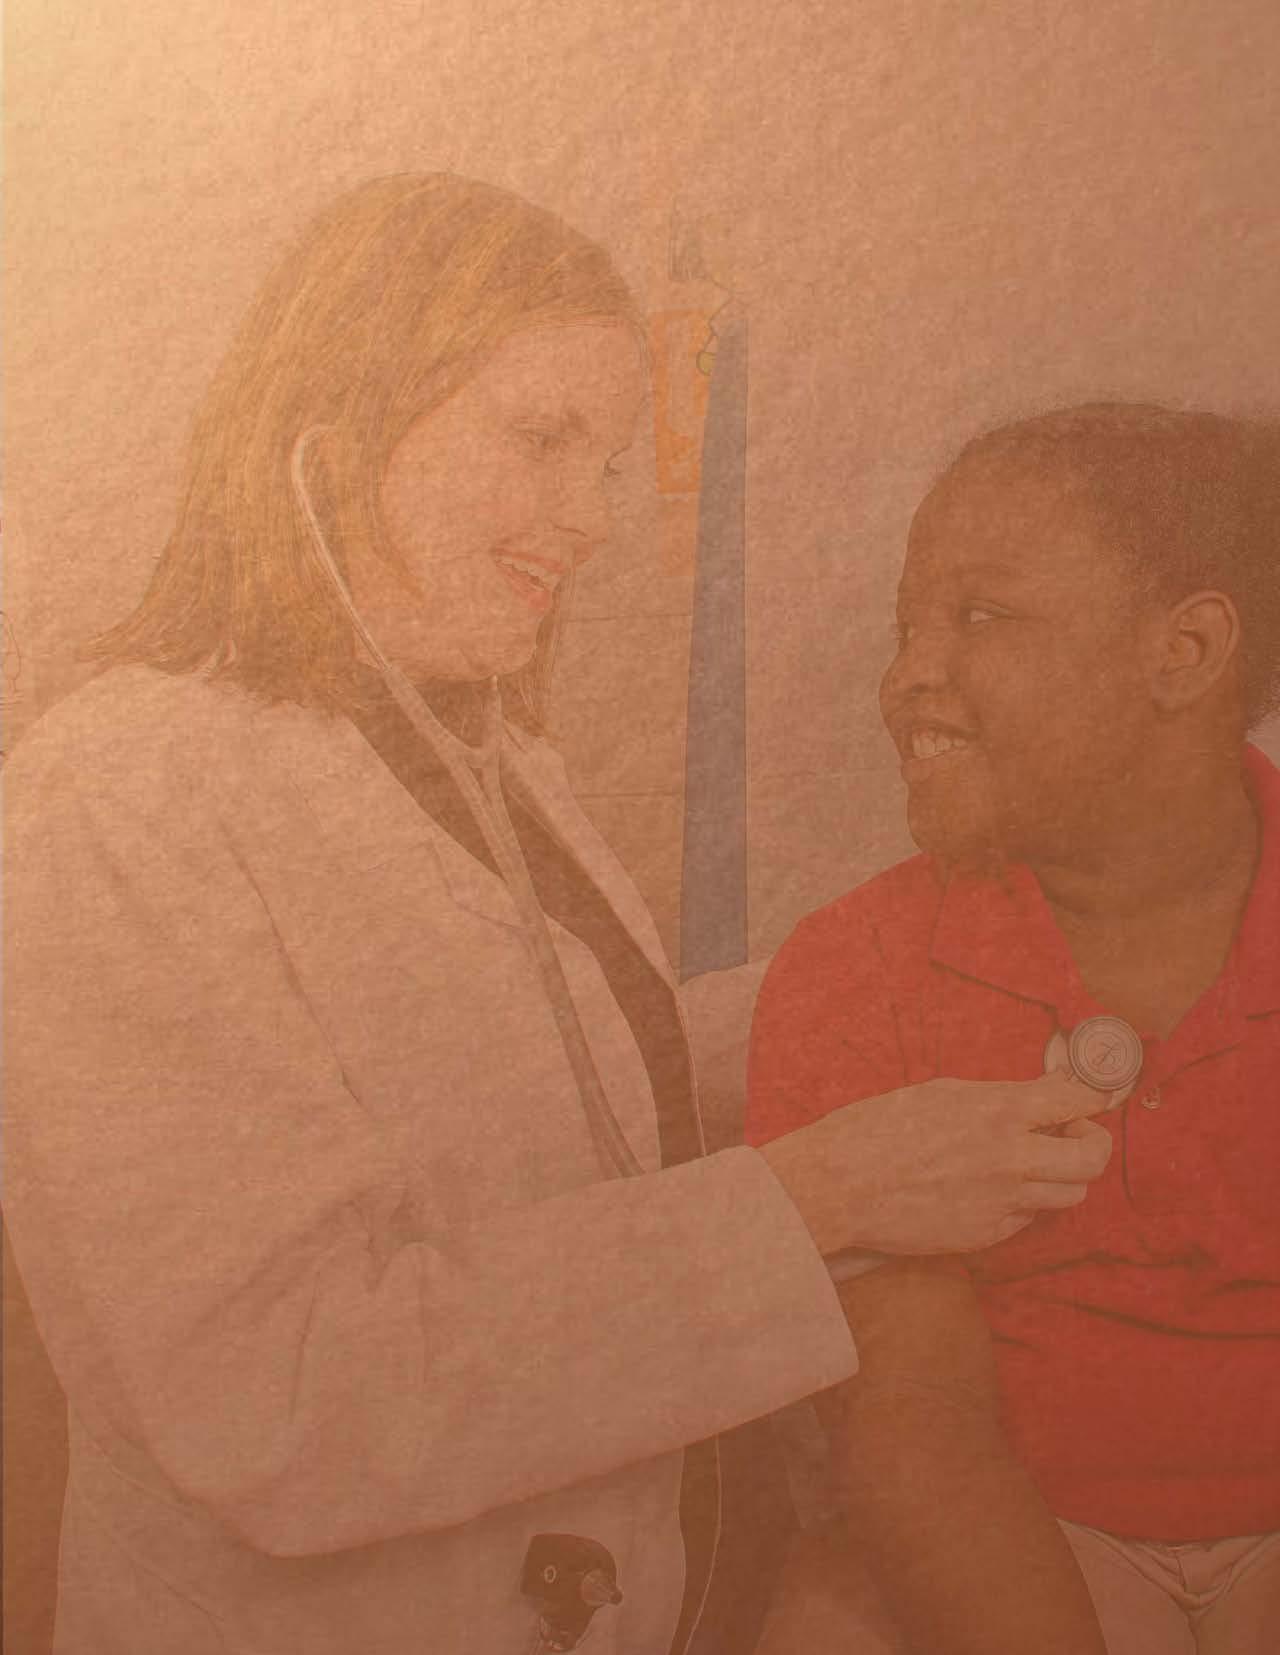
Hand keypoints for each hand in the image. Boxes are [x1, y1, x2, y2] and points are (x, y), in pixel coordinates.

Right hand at [759, 1072, 1112, 1256]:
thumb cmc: (880, 1129)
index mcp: (999, 1112)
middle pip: (1093, 1158)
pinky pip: (1027, 1219)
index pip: (1078, 1098)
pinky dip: (1020, 1203)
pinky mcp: (987, 1235)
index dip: (1092, 1094)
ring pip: (1070, 1195)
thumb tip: (1041, 1097)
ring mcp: (1003, 1202)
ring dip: (1060, 1176)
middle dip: (1091, 1142)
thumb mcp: (942, 1093)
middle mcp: (1011, 1159)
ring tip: (1028, 1163)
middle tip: (1070, 1133)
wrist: (839, 1186)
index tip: (1090, 1095)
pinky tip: (985, 1189)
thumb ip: (999, 1098)